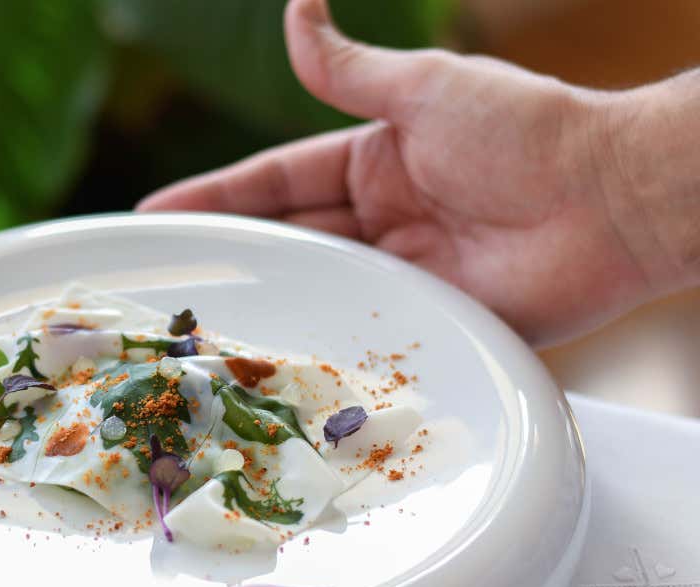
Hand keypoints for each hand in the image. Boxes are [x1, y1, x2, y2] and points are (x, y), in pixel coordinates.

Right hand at [138, 0, 699, 345]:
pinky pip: (365, 337)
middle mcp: (380, 222)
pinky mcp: (433, 323)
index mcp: (372, 163)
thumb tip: (295, 5)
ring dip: (266, 306)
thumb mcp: (423, 89)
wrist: (615, 201)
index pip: (273, 183)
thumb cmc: (526, 131)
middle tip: (161, 284)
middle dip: (227, 258)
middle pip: (287, 241)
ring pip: (316, 292)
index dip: (214, 199)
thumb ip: (346, 66)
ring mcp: (404, 275)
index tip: (154, 217)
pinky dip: (323, 350)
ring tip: (198, 332)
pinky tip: (275, 368)